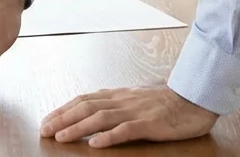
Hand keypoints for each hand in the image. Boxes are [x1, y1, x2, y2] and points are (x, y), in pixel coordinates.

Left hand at [39, 85, 217, 147]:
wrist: (195, 99)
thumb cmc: (166, 102)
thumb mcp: (136, 99)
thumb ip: (116, 104)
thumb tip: (92, 110)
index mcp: (118, 95)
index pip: (84, 99)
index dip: (63, 109)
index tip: (47, 120)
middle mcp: (123, 100)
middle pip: (86, 107)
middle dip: (62, 118)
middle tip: (44, 130)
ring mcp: (136, 111)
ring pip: (101, 117)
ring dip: (78, 127)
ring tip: (61, 137)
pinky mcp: (150, 124)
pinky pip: (126, 130)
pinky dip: (109, 136)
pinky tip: (95, 144)